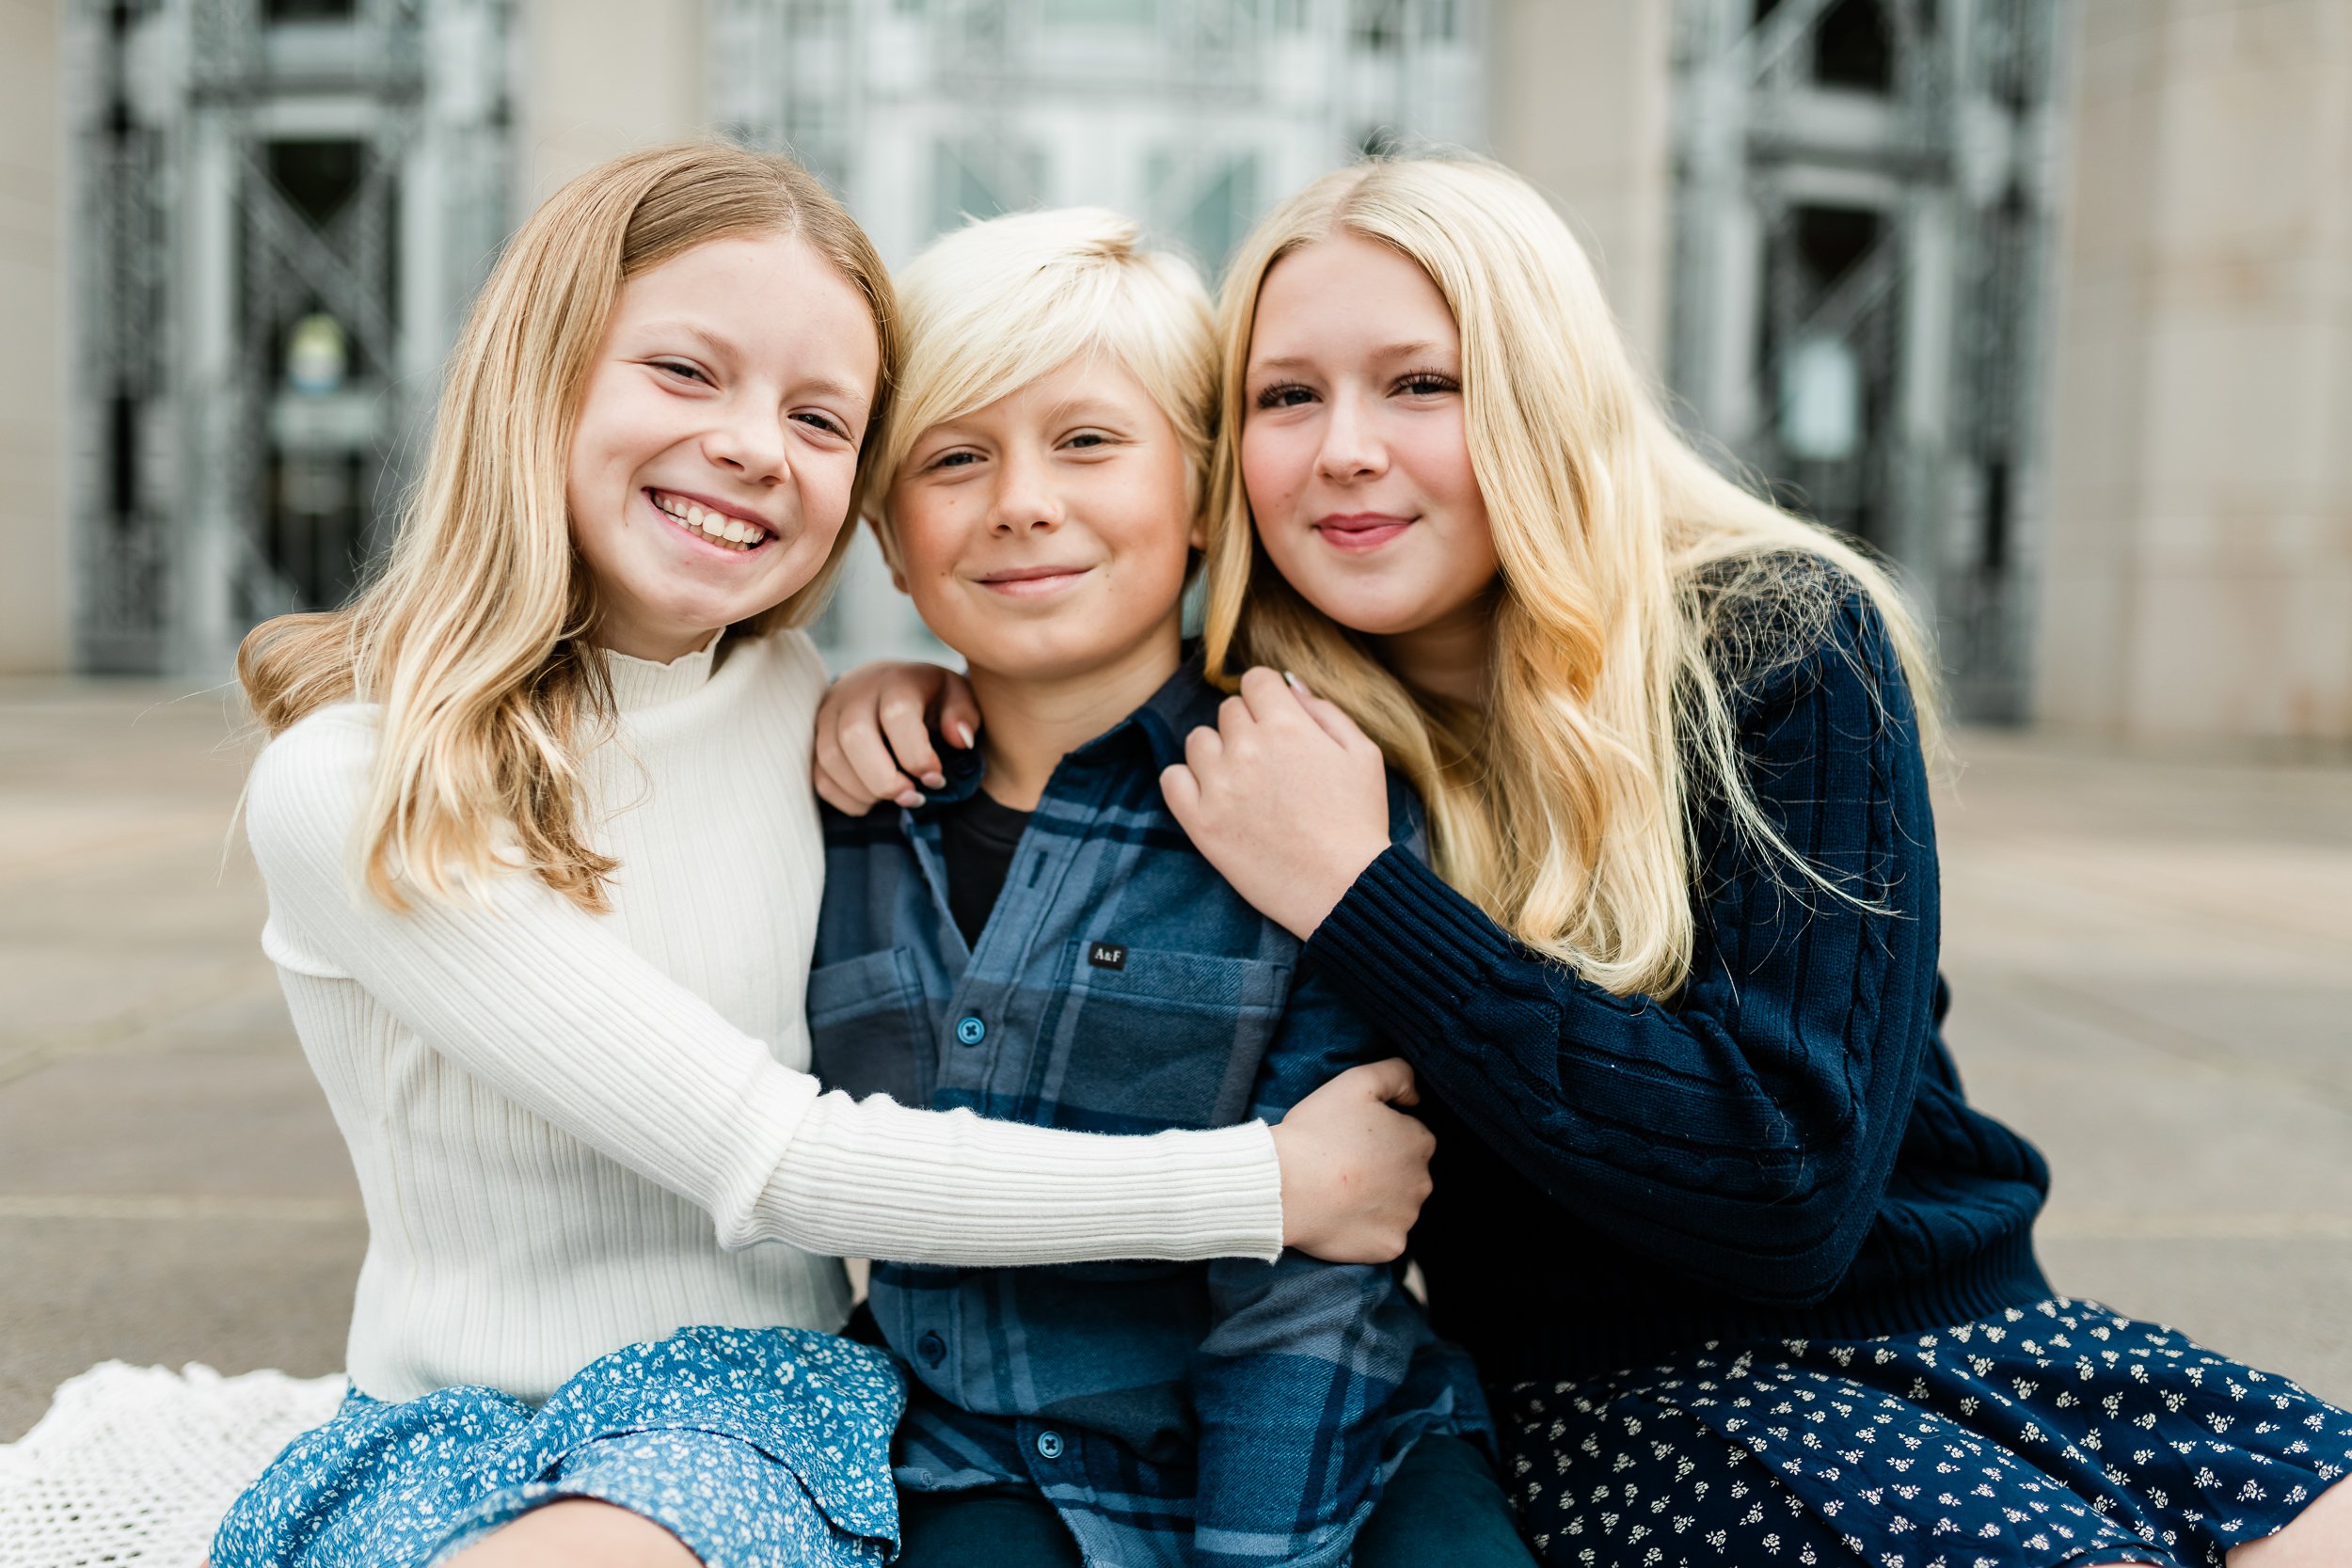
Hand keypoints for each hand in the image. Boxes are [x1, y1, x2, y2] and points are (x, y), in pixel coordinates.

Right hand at [812, 660, 979, 813]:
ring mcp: (829, 714)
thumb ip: (964, 714)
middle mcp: (855, 692)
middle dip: (884, 779)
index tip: (936, 779)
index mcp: (896, 680)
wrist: (887, 684)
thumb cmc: (929, 697)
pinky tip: (873, 800)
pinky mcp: (815, 738)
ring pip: (830, 759)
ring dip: (864, 792)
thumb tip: (960, 740)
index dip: (917, 755)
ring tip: (895, 798)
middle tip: (912, 798)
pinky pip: (819, 776)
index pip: (897, 715)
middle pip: (854, 737)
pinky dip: (846, 798)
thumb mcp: (957, 696)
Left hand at [1160, 667, 1391, 938]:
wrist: (1343, 889)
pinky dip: (1186, 782)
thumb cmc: (1359, 822)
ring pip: (1198, 740)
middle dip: (1248, 728)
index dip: (1268, 696)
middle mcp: (1247, 747)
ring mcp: (1218, 784)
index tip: (1275, 719)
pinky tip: (1212, 796)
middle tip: (1270, 763)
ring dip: (1217, 753)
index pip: (1256, 679)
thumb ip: (1325, 710)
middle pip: (1229, 710)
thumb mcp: (1362, 754)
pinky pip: (1171, 779)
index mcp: (1287, 724)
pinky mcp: (1199, 821)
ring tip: (1243, 783)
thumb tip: (1291, 686)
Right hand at [1271, 1059, 1433, 1262]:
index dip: (1378, 1134)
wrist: (1284, 1187)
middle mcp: (1423, 1181)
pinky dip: (1367, 1230)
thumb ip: (1397, 1073)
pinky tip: (1341, 1218)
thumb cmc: (1317, 1131)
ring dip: (1376, 1200)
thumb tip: (1417, 1097)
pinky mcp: (1391, 1247)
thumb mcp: (1357, 1081)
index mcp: (1420, 1141)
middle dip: (1382, 1169)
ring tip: (1338, 1191)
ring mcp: (1408, 1217)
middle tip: (1342, 1164)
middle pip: (1406, 1172)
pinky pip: (1385, 1238)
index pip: (1408, 1135)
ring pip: (1396, 1206)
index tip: (1350, 1138)